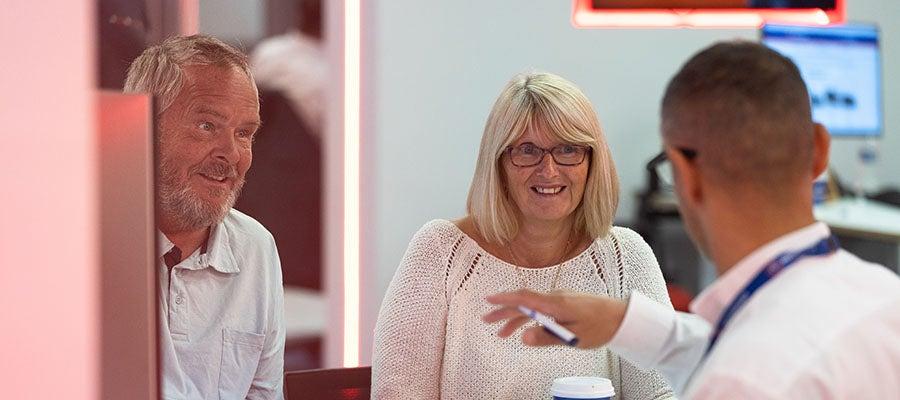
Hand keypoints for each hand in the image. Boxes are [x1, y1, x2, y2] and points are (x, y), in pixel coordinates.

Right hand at [482, 289, 627, 348]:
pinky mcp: (563, 304)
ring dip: (515, 318)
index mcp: (555, 303)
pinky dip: (529, 318)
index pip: (524, 298)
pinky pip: (540, 309)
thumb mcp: (572, 337)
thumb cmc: (599, 327)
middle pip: (523, 303)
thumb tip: (523, 337)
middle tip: (486, 320)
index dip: (504, 299)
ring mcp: (559, 300)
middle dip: (503, 311)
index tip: (488, 301)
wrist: (620, 317)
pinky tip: (524, 329)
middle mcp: (554, 298)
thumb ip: (546, 337)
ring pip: (531, 308)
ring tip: (502, 333)